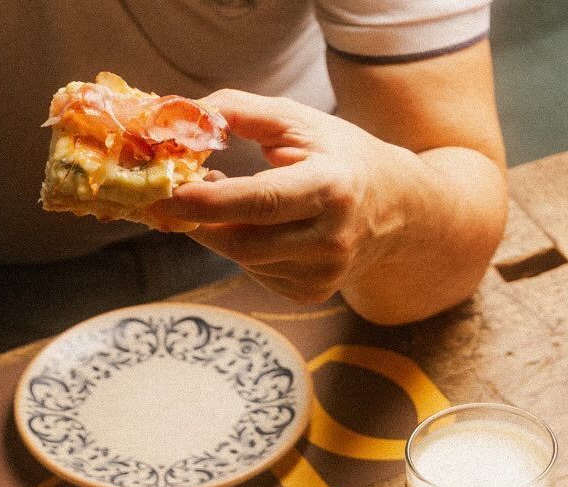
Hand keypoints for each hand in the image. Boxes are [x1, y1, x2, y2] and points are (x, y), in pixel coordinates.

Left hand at [150, 92, 382, 304]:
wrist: (396, 207)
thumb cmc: (341, 155)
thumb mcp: (300, 122)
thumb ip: (243, 112)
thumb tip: (188, 116)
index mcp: (332, 187)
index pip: (263, 202)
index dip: (213, 203)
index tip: (171, 196)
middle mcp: (331, 239)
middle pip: (245, 243)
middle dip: (203, 223)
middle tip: (177, 197)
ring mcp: (323, 273)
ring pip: (246, 261)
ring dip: (224, 233)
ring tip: (228, 202)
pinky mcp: (313, 293)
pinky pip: (259, 274)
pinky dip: (246, 250)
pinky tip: (261, 228)